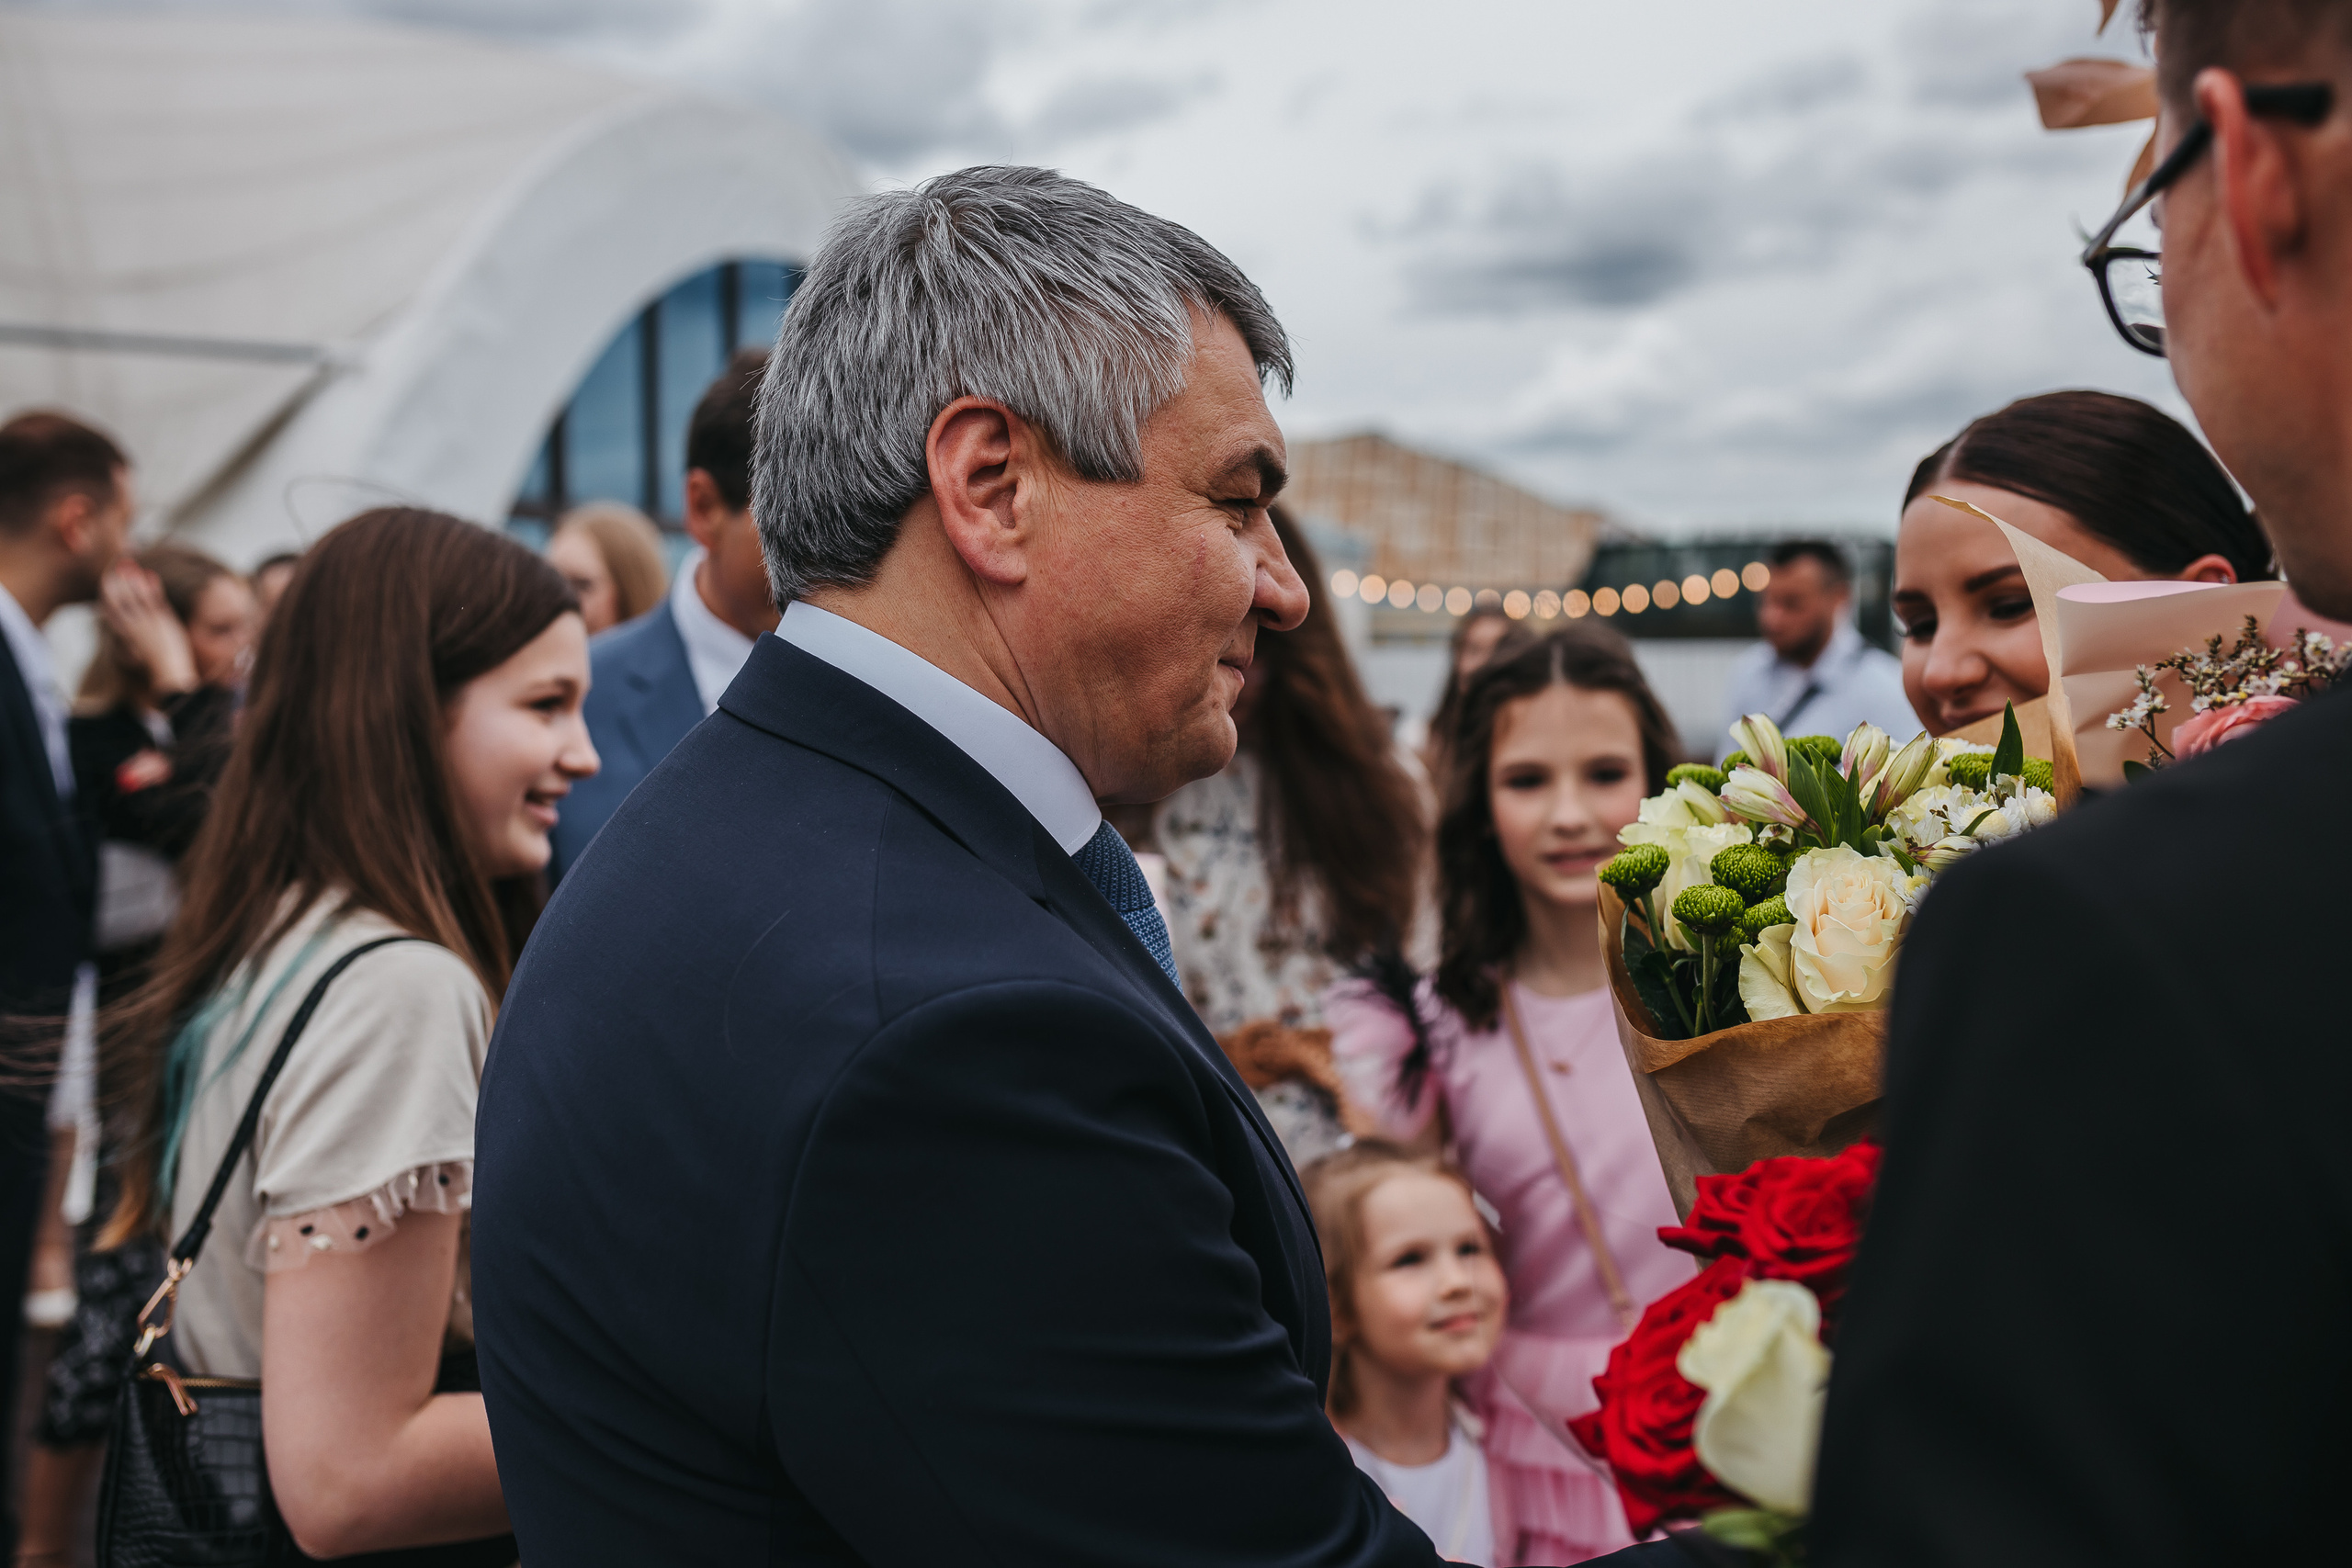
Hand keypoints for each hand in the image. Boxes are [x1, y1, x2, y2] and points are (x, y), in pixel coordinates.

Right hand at [100, 561, 196, 694]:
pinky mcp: (162, 623)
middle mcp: (130, 627)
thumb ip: (133, 626)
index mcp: (122, 633)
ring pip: (134, 596)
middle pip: (119, 599)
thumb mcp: (138, 643)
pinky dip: (150, 587)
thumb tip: (130, 619)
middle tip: (118, 563)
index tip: (108, 577)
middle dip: (117, 580)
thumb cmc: (155, 660)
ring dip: (131, 579)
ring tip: (130, 564)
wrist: (168, 674)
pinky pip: (154, 601)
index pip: (109, 608)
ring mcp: (146, 624)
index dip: (107, 591)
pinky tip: (149, 575)